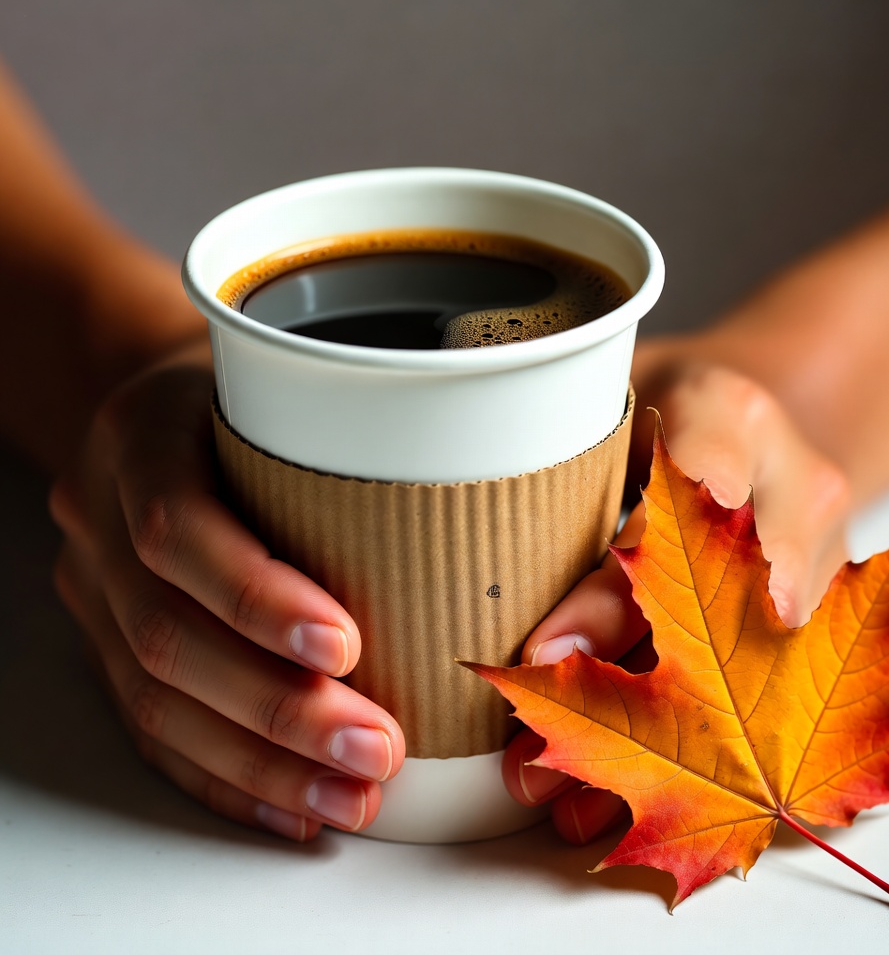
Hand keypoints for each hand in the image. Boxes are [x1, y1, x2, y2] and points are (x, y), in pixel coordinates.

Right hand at [49, 342, 404, 839]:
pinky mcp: (106, 645)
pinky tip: (290, 804)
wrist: (158, 412)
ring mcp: (95, 592)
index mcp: (142, 441)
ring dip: (262, 764)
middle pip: (170, 637)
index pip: (178, 528)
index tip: (347, 646)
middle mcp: (101, 522)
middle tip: (377, 749)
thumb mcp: (287, 383)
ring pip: (158, 703)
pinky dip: (226, 777)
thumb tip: (493, 507)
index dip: (255, 597)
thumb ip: (352, 435)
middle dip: (279, 710)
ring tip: (351, 795)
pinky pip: (151, 729)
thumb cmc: (250, 395)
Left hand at [501, 356, 850, 843]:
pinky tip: (633, 794)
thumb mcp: (612, 386)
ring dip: (659, 756)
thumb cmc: (667, 398)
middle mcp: (792, 489)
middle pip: (718, 617)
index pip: (673, 515)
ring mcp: (824, 559)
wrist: (773, 410)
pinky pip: (769, 693)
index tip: (542, 658)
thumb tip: (438, 497)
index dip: (609, 598)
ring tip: (565, 806)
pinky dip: (698, 755)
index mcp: (727, 415)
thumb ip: (554, 435)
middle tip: (528, 766)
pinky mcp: (830, 614)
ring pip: (748, 679)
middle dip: (628, 708)